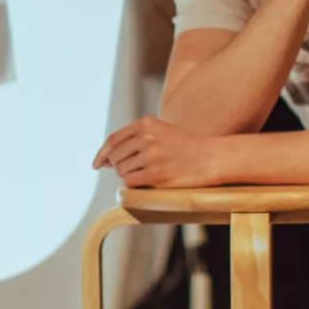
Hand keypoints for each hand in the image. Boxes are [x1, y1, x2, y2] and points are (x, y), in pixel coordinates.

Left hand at [91, 116, 225, 188]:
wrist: (211, 157)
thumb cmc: (186, 147)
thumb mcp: (160, 132)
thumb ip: (135, 139)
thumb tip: (105, 158)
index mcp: (146, 124)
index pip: (113, 139)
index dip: (102, 153)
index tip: (97, 164)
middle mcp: (146, 137)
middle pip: (115, 156)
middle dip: (117, 166)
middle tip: (130, 171)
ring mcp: (151, 155)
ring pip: (121, 170)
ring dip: (127, 176)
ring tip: (144, 174)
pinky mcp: (156, 173)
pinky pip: (130, 181)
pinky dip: (133, 184)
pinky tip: (144, 182)